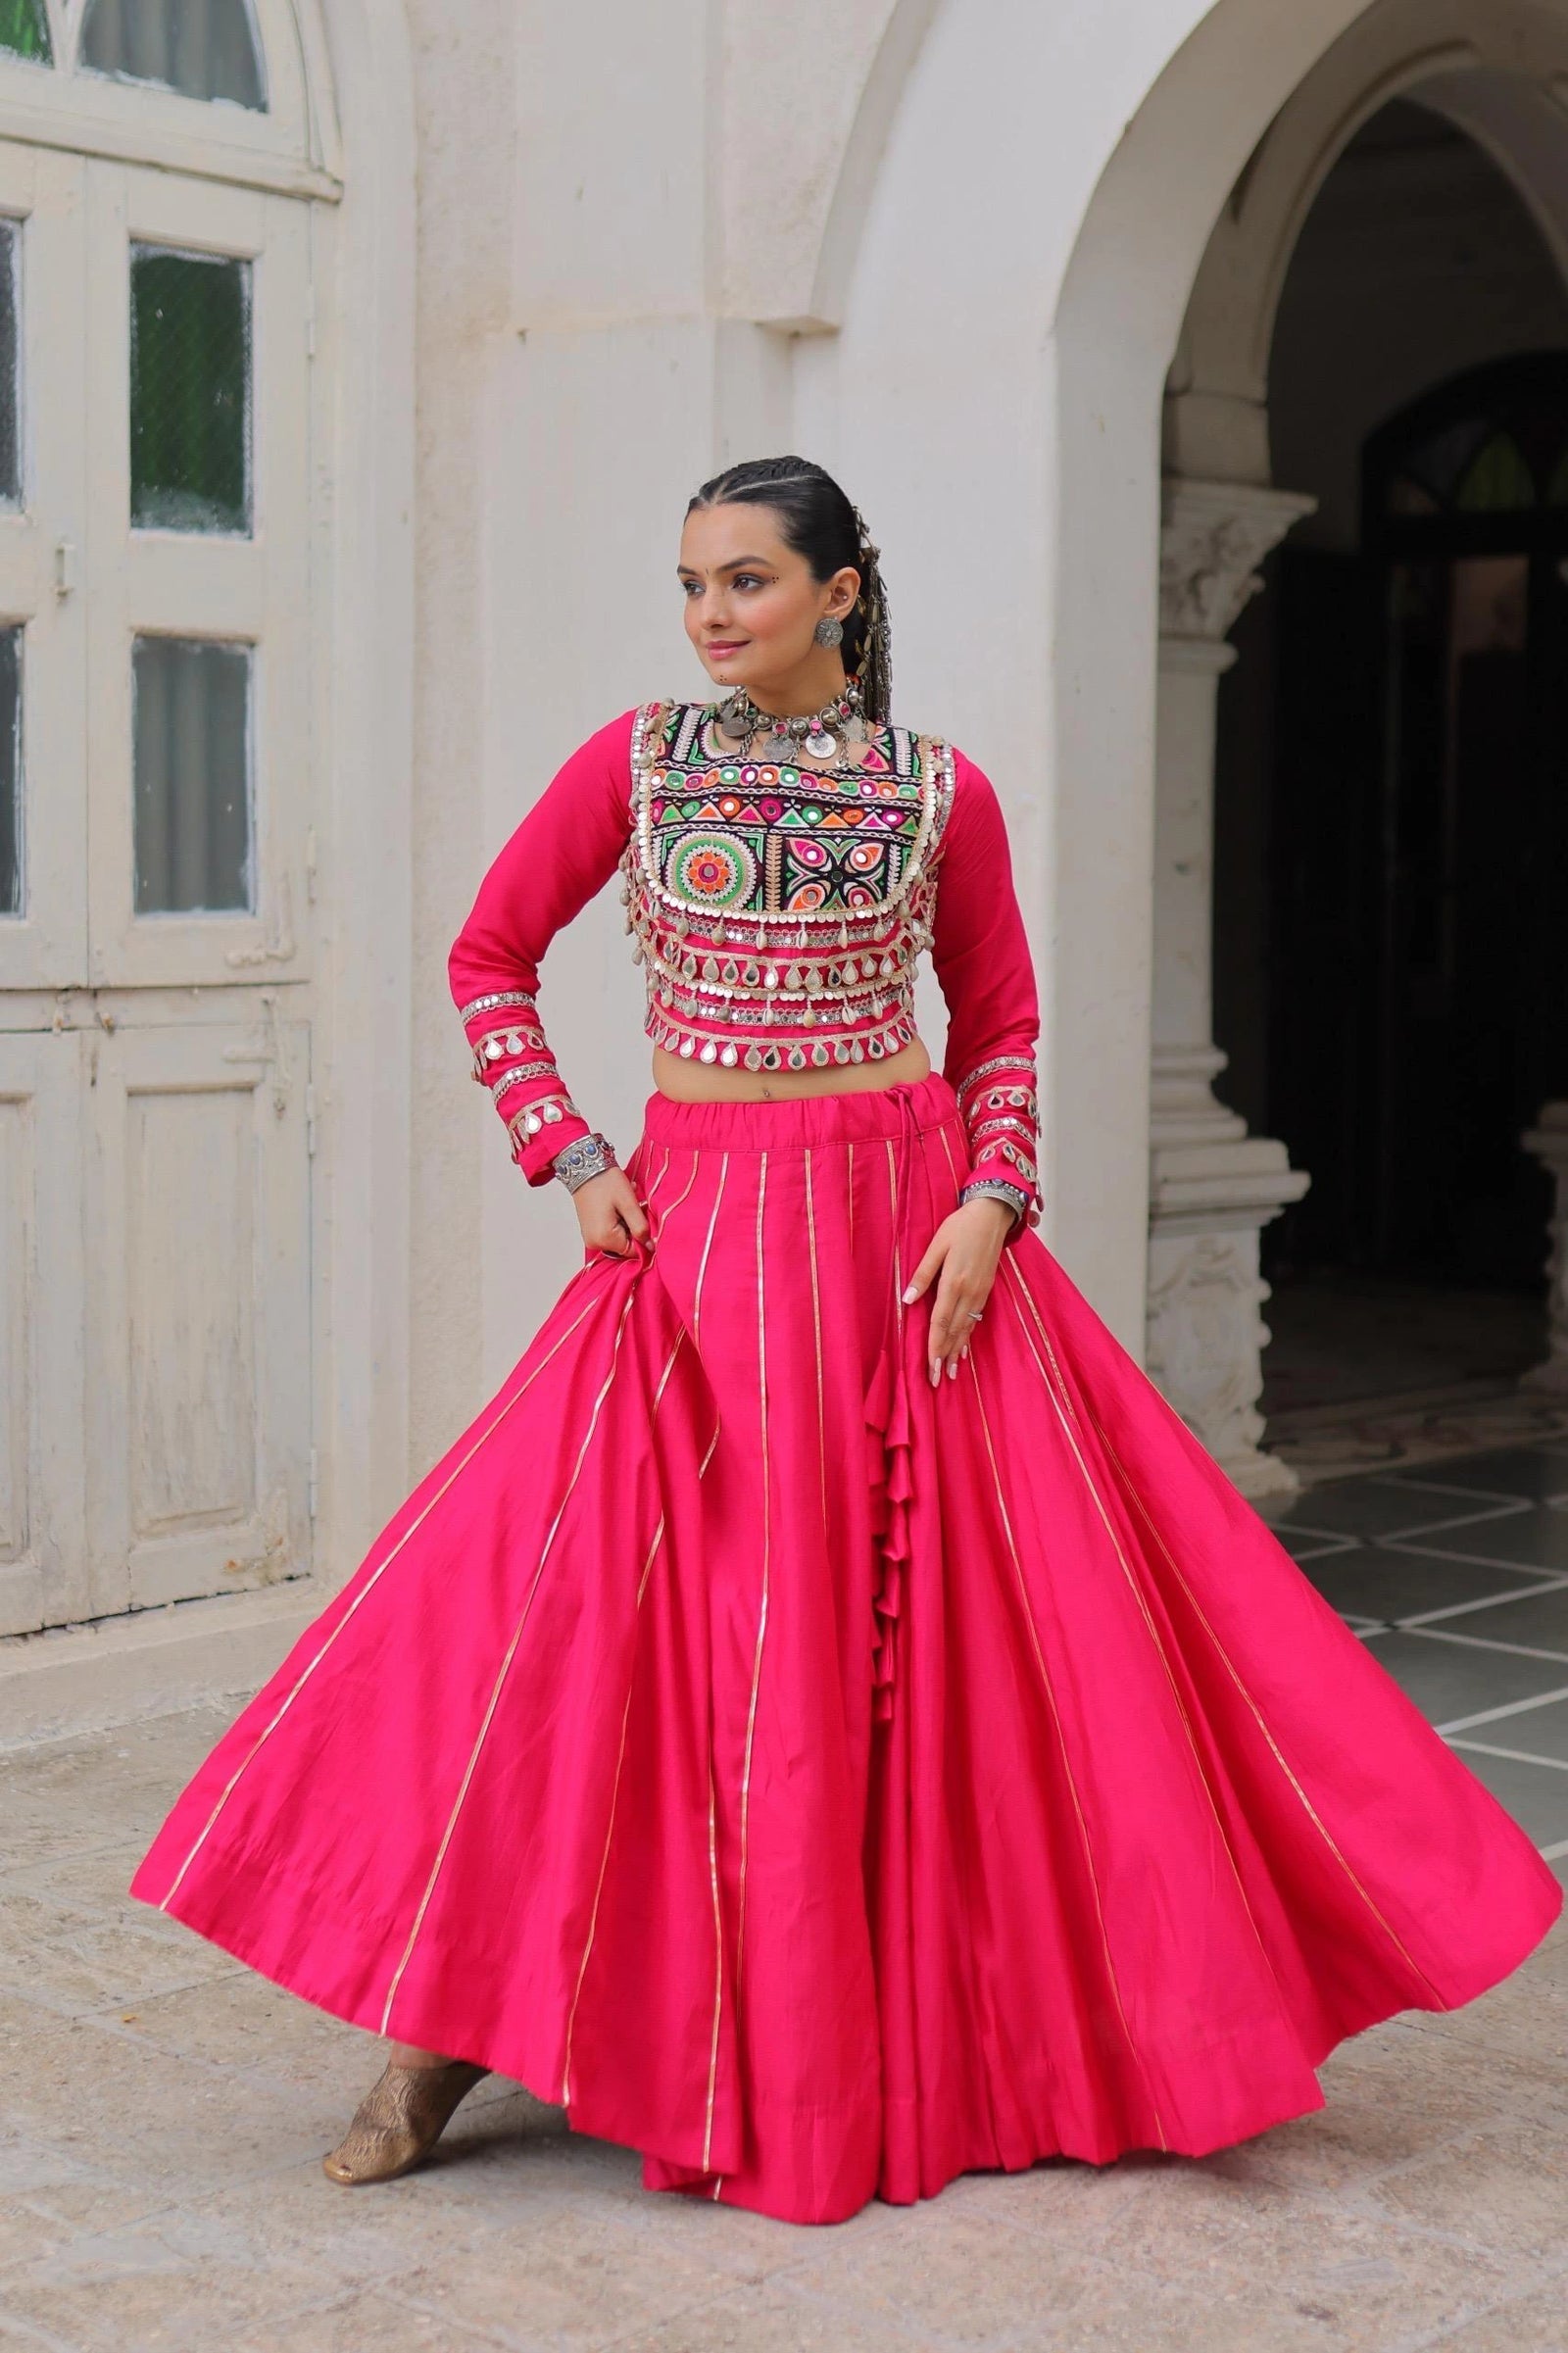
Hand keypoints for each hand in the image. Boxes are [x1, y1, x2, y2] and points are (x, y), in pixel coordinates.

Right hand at [570, 1166, 648, 1257]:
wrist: (585, 1169)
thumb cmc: (606, 1182)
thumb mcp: (629, 1204)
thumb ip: (641, 1228)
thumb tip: (650, 1246)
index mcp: (605, 1238)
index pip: (634, 1252)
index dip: (644, 1237)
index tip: (644, 1218)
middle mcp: (595, 1243)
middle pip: (626, 1245)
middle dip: (634, 1228)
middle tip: (633, 1206)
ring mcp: (591, 1237)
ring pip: (620, 1238)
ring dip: (627, 1223)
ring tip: (624, 1204)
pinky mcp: (590, 1231)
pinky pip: (611, 1232)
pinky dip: (618, 1221)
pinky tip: (618, 1205)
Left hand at [901, 1196, 1013, 1383]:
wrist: (993, 1215)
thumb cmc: (960, 1226)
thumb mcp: (936, 1245)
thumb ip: (922, 1274)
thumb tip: (907, 1299)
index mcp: (953, 1282)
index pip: (940, 1322)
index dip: (934, 1346)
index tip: (930, 1367)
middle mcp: (969, 1292)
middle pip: (955, 1331)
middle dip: (945, 1356)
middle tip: (939, 1380)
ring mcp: (980, 1292)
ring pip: (967, 1328)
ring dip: (958, 1351)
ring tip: (952, 1372)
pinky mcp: (987, 1289)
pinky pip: (976, 1319)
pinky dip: (968, 1336)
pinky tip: (964, 1347)